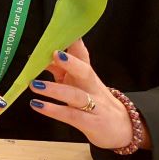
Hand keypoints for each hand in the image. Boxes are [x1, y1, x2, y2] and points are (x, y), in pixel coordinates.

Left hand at [29, 40, 149, 150]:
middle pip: (85, 71)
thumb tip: (36, 57)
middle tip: (54, 54)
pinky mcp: (92, 123)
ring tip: (34, 85)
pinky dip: (54, 110)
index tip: (65, 30)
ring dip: (55, 89)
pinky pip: (72, 116)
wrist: (123, 129)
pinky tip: (37, 105)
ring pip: (76, 96)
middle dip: (71, 62)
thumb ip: (59, 71)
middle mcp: (92, 87)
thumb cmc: (94, 102)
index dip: (74, 44)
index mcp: (88, 75)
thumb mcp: (78, 84)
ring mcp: (95, 106)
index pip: (83, 56)